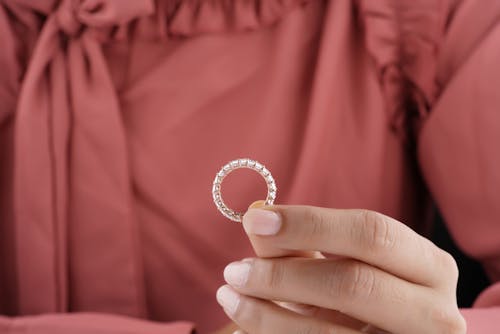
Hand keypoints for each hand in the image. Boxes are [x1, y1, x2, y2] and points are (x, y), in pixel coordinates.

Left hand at [216, 204, 465, 332]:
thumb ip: (306, 245)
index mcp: (429, 266)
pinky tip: (247, 316)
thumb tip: (256, 221)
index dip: (310, 224)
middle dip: (284, 275)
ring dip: (267, 312)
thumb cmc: (364, 298)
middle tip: (235, 269)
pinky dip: (274, 332)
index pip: (371, 233)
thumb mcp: (345, 266)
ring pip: (330, 333)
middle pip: (354, 283)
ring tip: (230, 293)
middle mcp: (435, 312)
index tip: (256, 220)